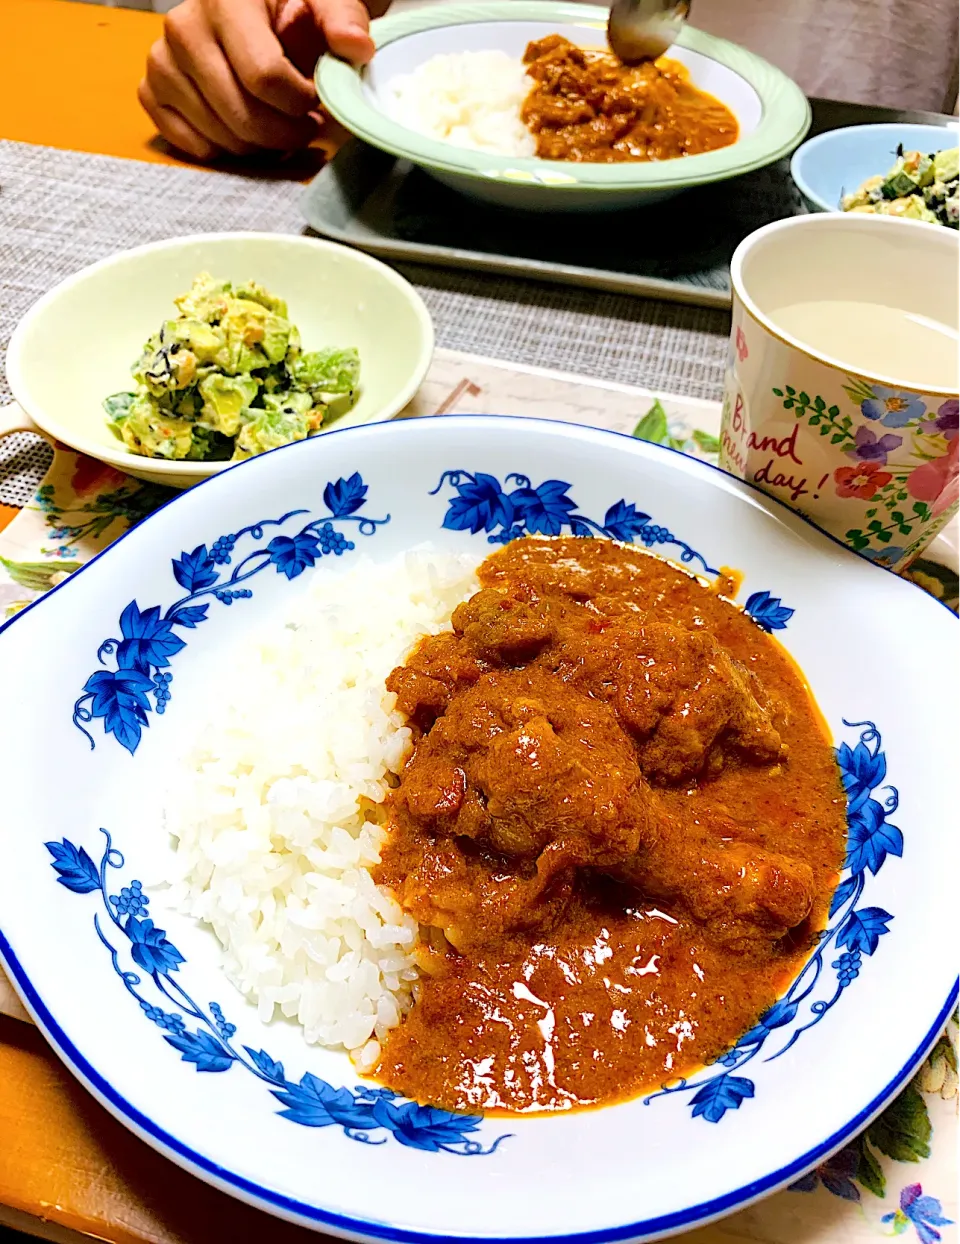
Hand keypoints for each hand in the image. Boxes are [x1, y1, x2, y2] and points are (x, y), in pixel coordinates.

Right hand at [139, 0, 388, 161]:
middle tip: (304, 126)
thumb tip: (357, 47)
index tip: (314, 101)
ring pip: (217, 135)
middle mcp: (183, 27)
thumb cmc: (292, 8)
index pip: (263, 76)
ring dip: (257, 145)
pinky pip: (186, 142)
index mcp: (225, 0)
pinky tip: (243, 130)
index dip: (298, 104)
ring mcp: (162, 60)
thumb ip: (343, 18)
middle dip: (283, 134)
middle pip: (240, 114)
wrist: (253, 10)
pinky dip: (221, 149)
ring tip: (276, 123)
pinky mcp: (151, 88)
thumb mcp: (323, 0)